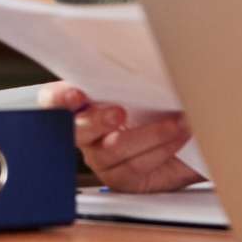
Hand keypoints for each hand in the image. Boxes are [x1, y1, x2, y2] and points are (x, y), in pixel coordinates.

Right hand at [39, 82, 202, 192]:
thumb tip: (135, 61)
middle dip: (98, 120)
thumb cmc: (158, 106)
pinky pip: (137, 165)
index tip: (75, 95)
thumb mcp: (141, 87)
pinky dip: (162, 147)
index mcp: (80, 103)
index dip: (59, 98)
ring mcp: (102, 159)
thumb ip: (127, 79)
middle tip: (119, 112)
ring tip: (176, 121)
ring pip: (115, 148)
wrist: (187, 140)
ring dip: (150, 133)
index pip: (53, 100)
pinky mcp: (121, 179)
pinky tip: (178, 134)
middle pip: (80, 129)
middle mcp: (86, 133)